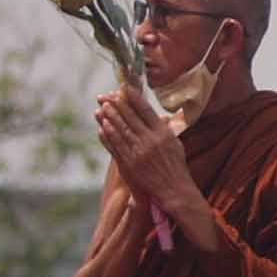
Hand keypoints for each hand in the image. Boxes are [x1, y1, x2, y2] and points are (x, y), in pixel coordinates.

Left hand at [97, 91, 222, 248]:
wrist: (174, 189)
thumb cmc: (176, 166)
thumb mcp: (175, 144)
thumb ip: (165, 129)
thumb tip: (159, 116)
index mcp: (164, 133)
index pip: (146, 110)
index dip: (133, 98)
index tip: (124, 88)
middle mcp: (151, 140)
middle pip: (130, 117)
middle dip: (117, 105)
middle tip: (105, 95)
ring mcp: (140, 151)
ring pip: (121, 129)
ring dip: (109, 117)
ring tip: (101, 106)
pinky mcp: (130, 162)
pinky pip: (116, 145)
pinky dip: (108, 135)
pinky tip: (101, 126)